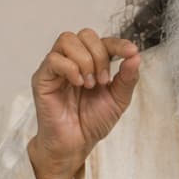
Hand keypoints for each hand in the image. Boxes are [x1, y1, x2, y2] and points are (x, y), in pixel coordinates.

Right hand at [27, 28, 140, 178]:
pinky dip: (70, 68)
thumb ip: (127, 78)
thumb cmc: (93, 122)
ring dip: (85, 61)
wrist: (76, 144)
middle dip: (100, 55)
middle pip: (85, 34)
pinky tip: (78, 84)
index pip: (103, 40)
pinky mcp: (42, 78)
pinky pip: (54, 59)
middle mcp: (72, 61)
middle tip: (103, 81)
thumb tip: (136, 55)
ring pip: (67, 40)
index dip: (118, 43)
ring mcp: (56, 68)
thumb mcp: (118, 100)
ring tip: (89, 84)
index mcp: (91, 63)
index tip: (130, 52)